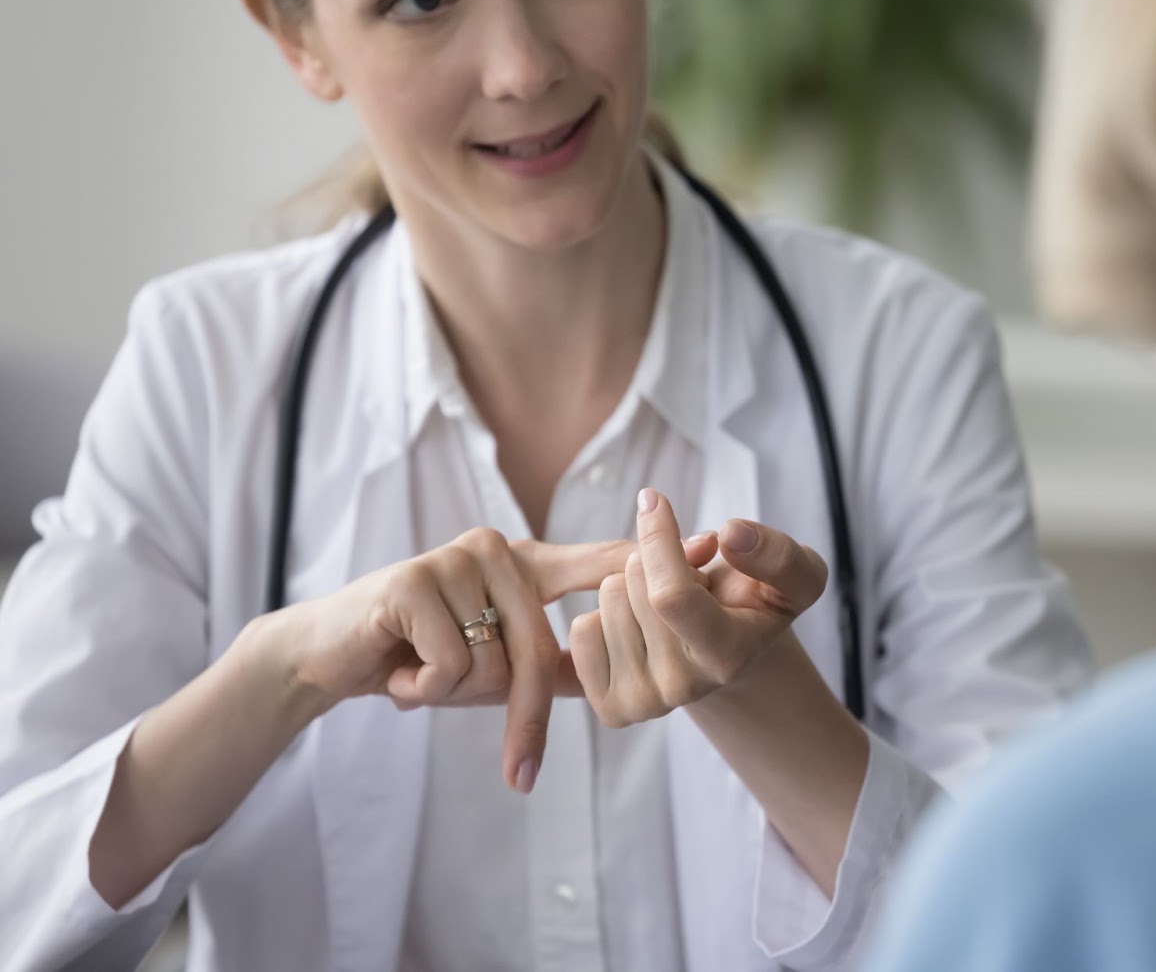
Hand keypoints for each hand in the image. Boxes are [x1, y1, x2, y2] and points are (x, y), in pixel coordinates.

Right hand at [266, 528, 634, 791]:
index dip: (651, 563)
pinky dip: (419, 685)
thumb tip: (622, 679)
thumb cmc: (420, 656)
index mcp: (525, 564)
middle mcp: (497, 549)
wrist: (330, 655)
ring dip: (449, 691)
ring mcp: (454, 558)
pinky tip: (394, 665)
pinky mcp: (413, 581)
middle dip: (510, 711)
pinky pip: (449, 667)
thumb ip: (552, 663)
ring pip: (491, 666)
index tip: (712, 550)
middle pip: (540, 651)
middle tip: (468, 720)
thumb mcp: (494, 663)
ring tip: (416, 668)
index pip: (598, 565)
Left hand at [564, 488, 829, 726]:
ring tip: (666, 606)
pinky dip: (605, 613)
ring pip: (606, 601)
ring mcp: (645, 704)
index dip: (658, 539)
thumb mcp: (796, 575)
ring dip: (633, 586)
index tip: (654, 501)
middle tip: (686, 579)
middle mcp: (684, 688)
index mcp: (728, 656)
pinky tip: (639, 627)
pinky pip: (582, 630)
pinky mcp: (611, 709)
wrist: (730, 656)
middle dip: (654, 561)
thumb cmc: (757, 604)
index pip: (670, 595)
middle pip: (631, 585)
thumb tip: (731, 535)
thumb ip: (778, 554)